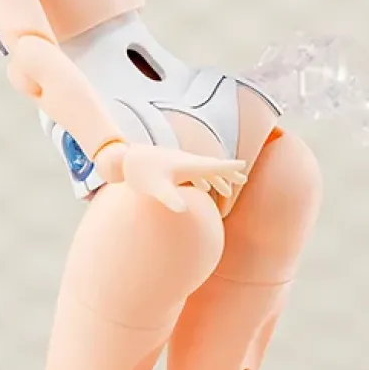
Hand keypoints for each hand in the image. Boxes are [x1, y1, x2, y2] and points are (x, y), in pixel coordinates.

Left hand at [102, 143, 247, 212]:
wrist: (124, 158)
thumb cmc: (141, 173)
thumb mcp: (156, 188)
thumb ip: (171, 198)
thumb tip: (183, 210)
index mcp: (188, 165)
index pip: (214, 166)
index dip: (229, 168)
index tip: (244, 167)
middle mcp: (186, 162)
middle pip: (212, 167)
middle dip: (228, 174)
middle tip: (243, 179)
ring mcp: (178, 163)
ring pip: (203, 170)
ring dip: (216, 179)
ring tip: (226, 191)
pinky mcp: (170, 167)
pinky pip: (193, 173)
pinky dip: (202, 179)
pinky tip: (201, 188)